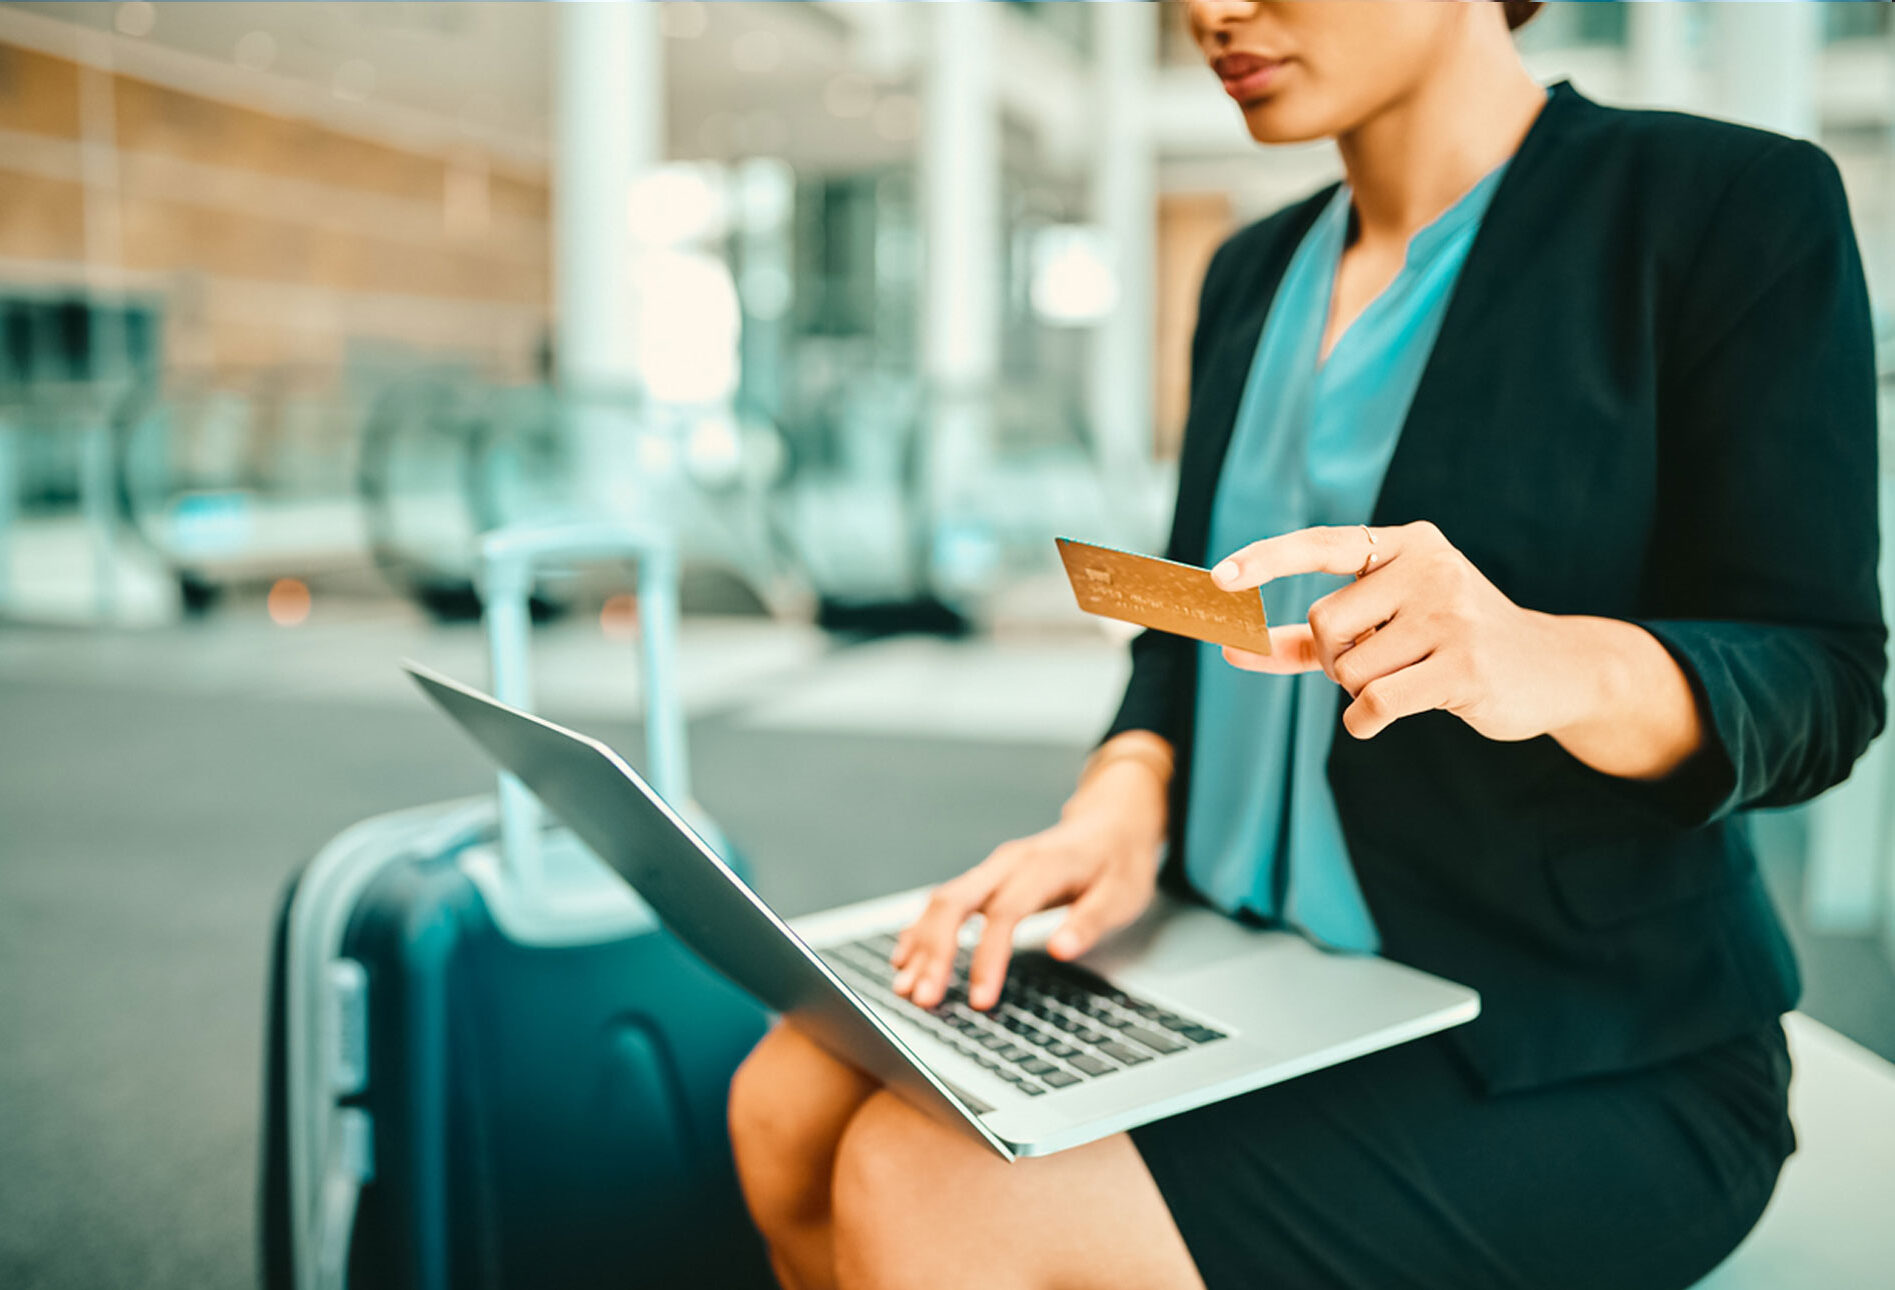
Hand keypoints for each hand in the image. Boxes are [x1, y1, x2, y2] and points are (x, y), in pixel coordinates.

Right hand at [889, 760, 1165, 1011]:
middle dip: (933, 952)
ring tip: (904, 988)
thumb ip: (1090, 922)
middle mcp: (1007, 863)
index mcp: (1041, 867)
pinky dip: (922, 930)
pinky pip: (944, 901)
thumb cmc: (1119, 863)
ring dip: (920, 945)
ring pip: (941, 901)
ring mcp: (992, 869)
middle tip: (922, 999)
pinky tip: (907, 957)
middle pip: (954, 902)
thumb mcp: (1122, 895)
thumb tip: (1061, 950)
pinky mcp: (986, 879)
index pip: (1003, 914)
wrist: (1113, 822)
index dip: (986, 958)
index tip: (979, 1001)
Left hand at [1211, 521, 1587, 743]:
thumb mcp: (1383, 627)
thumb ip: (1306, 639)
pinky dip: (1365, 721)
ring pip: (1349, 669)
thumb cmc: (1450, 643)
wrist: (1550, 669)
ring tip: (1406, 680)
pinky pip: (1375, 703)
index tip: (1219, 578)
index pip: (1322, 544)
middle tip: (1377, 664)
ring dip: (1359, 691)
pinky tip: (1388, 715)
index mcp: (1406, 544)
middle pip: (1325, 621)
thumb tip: (1231, 651)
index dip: (1267, 560)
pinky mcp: (1465, 666)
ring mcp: (1451, 614)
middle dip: (1335, 658)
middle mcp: (1429, 566)